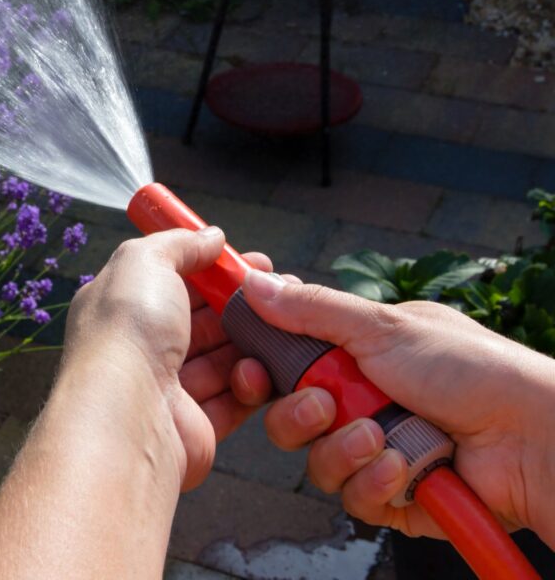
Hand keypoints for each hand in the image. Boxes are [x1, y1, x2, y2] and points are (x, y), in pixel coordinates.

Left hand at [63, 228, 273, 490]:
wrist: (127, 416)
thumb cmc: (127, 332)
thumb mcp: (145, 263)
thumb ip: (179, 244)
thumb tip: (211, 236)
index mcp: (120, 308)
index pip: (172, 281)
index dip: (212, 269)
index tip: (252, 262)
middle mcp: (139, 348)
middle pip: (202, 321)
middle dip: (242, 305)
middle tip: (283, 293)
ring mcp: (166, 390)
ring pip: (221, 360)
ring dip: (254, 343)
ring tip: (287, 328)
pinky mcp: (193, 426)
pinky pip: (232, 400)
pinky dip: (253, 384)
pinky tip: (274, 366)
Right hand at [231, 271, 554, 546]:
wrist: (530, 435)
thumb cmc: (469, 369)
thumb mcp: (382, 327)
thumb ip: (312, 310)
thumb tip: (254, 283)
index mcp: (359, 356)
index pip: (290, 364)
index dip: (265, 372)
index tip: (253, 371)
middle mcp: (364, 402)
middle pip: (291, 417)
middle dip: (301, 415)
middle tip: (325, 405)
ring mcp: (377, 450)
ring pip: (317, 461)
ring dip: (343, 449)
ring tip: (380, 437)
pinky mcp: (393, 495)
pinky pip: (353, 497)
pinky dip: (374, 482)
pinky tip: (403, 467)